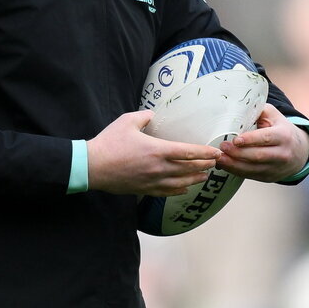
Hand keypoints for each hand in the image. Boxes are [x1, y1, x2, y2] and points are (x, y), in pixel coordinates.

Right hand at [87, 110, 220, 195]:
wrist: (92, 167)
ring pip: (181, 183)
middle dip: (204, 165)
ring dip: (195, 179)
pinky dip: (179, 190)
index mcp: (157, 150)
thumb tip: (153, 115)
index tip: (216, 153)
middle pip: (189, 169)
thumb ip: (144, 116)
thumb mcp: (127, 121)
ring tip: (205, 176)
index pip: (188, 152)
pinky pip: (167, 192)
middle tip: (215, 163)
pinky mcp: (144, 190)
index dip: (205, 153)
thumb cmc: (109, 143)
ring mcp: (152, 181)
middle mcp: (159, 168)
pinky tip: (185, 189)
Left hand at [216, 104, 308, 181]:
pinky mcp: (269, 177)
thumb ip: (258, 111)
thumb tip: (237, 109)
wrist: (299, 151)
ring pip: (253, 169)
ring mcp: (276, 168)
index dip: (250, 139)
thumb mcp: (274, 116)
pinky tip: (225, 165)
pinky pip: (250, 176)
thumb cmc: (280, 129)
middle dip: (238, 153)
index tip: (235, 140)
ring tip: (219, 158)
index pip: (266, 138)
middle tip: (222, 147)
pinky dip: (236, 171)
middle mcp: (282, 154)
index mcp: (284, 135)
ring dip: (234, 165)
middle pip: (258, 156)